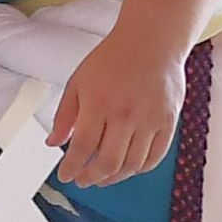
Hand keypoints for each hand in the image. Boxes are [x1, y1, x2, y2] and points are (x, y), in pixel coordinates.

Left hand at [49, 26, 187, 186]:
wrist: (152, 41)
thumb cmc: (113, 59)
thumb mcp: (78, 81)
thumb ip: (64, 115)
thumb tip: (53, 143)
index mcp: (99, 103)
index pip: (83, 147)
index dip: (72, 167)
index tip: (65, 175)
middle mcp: (126, 114)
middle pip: (108, 162)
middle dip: (91, 177)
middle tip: (82, 180)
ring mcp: (150, 120)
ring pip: (131, 165)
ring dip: (114, 177)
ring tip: (102, 177)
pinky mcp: (168, 122)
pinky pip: (153, 158)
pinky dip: (138, 169)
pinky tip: (126, 168)